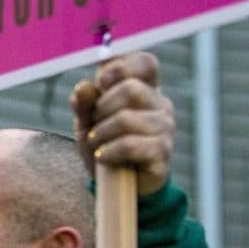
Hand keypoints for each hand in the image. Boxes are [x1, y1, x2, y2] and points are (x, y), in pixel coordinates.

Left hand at [71, 51, 175, 195]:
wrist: (113, 185)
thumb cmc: (103, 145)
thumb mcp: (86, 122)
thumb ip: (83, 103)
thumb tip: (84, 87)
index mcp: (144, 89)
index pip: (145, 62)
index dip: (120, 67)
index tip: (101, 82)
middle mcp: (159, 104)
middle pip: (130, 88)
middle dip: (102, 108)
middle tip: (95, 124)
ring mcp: (165, 128)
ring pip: (126, 118)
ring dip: (101, 133)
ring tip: (96, 145)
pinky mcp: (162, 152)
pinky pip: (130, 145)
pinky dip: (109, 151)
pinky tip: (104, 157)